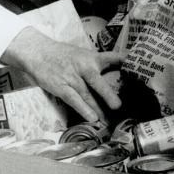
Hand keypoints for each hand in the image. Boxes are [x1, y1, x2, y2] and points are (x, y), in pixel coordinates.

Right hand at [1, 26, 121, 123]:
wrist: (37, 52)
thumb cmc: (61, 54)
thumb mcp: (81, 53)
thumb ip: (96, 63)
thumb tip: (113, 74)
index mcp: (91, 57)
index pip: (111, 58)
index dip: (124, 62)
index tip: (136, 68)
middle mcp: (82, 67)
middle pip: (96, 81)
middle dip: (108, 94)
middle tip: (118, 106)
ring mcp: (71, 77)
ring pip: (86, 95)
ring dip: (98, 109)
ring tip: (109, 121)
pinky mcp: (61, 86)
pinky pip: (73, 100)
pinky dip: (83, 109)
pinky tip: (92, 118)